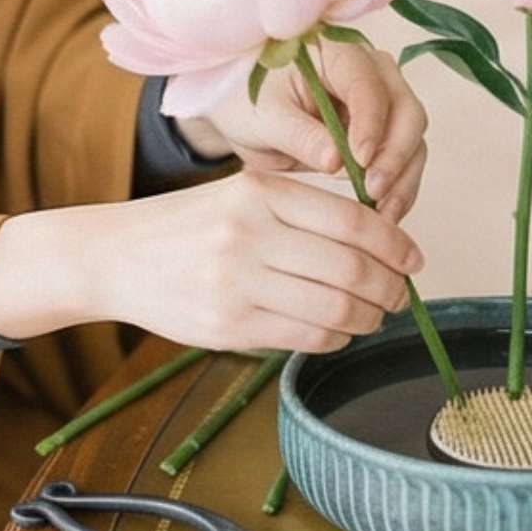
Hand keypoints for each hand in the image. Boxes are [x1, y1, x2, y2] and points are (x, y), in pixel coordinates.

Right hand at [0, 171, 422, 352]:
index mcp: (259, 193)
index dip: (395, 244)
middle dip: (390, 287)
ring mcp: (237, 284)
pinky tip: (337, 330)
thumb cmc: (191, 224)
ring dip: (368, 317)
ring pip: (333, 309)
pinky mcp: (228, 326)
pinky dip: (335, 337)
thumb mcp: (242, 193)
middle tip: (401, 294)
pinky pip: (304, 338)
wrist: (117, 256)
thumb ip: (303, 209)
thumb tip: (382, 237)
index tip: (414, 259)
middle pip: (350, 268)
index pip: (352, 220)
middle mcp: (248, 234)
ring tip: (374, 315)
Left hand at [177, 41, 429, 221]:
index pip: (370, 85)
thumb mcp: (263, 116)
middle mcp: (371, 74)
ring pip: (412, 139)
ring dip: (404, 178)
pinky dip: (398, 188)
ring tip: (383, 214)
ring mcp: (380, 104)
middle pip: (406, 111)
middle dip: (396, 155)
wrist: (241, 111)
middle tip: (374, 191)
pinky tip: (383, 215)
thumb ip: (299, 134)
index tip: (360, 160)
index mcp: (340, 53)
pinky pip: (402, 161)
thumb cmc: (246, 98)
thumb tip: (336, 161)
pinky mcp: (380, 135)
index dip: (371, 123)